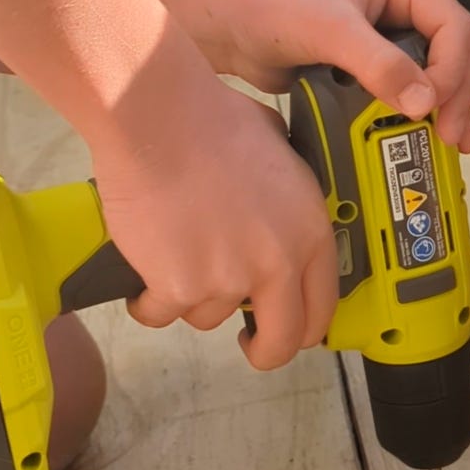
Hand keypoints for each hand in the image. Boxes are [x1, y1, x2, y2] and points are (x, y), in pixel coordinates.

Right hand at [90, 67, 337, 368]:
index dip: (307, 327)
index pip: (323, 306)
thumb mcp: (279, 151)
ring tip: (176, 253)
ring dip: (193, 297)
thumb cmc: (213, 120)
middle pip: (281, 342)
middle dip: (263, 349)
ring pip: (209, 318)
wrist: (159, 120)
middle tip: (247, 340)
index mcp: (309, 230)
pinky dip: (148, 299)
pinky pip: (160, 313)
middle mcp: (276, 262)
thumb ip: (286, 193)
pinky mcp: (178, 288)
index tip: (292, 330)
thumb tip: (280, 205)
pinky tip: (145, 267)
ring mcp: (227, 280)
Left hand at [138, 0, 469, 151]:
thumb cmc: (272, 7)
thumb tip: (427, 105)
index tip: (435, 111)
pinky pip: (413, 86)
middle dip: (459, 91)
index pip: (454, 25)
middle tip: (453, 136)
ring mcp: (391, 32)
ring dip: (448, 103)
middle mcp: (404, 1)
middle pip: (459, 47)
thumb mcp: (329, 31)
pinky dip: (424, 109)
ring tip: (450, 143)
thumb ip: (380, 65)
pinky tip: (428, 135)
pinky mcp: (373, 62)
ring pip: (441, 69)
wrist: (224, 25)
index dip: (454, 70)